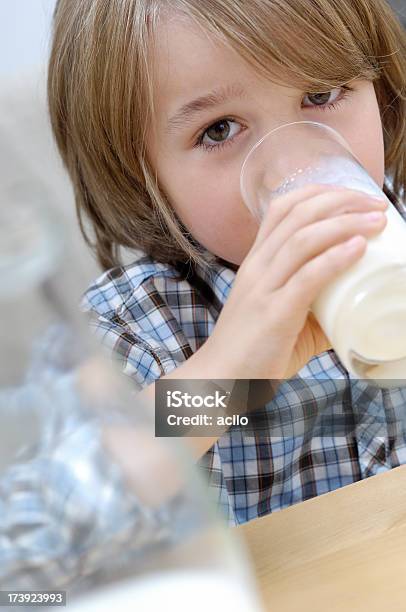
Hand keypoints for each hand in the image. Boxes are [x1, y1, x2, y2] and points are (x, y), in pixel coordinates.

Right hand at [203, 184, 387, 378]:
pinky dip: (334, 258)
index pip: (283, 209)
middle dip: (341, 201)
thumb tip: (356, 310)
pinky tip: (357, 249)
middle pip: (298, 214)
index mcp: (257, 263)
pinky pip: (306, 277)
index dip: (320, 193)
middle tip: (376, 205)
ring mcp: (263, 289)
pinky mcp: (273, 314)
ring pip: (303, 239)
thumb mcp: (283, 318)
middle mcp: (257, 267)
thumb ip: (317, 309)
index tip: (354, 197)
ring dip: (345, 223)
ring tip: (376, 222)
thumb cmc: (253, 351)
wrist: (219, 380)